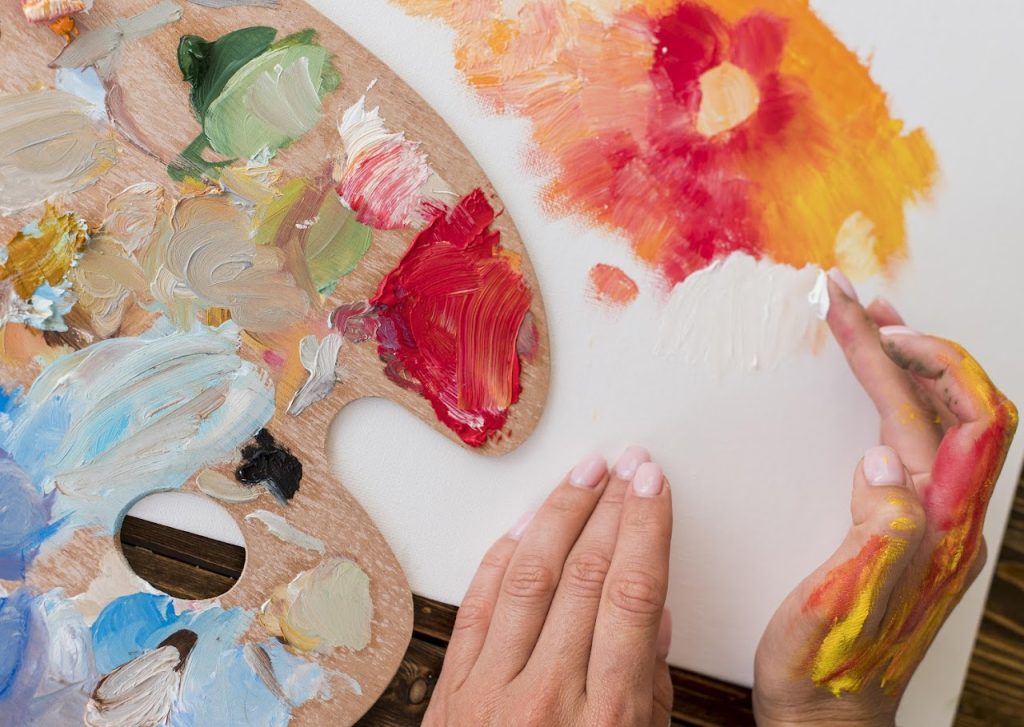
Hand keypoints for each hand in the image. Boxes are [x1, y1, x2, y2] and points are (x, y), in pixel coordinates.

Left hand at [423, 449, 674, 726]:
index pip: (631, 597)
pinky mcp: (452, 687)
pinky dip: (503, 555)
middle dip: (610, 508)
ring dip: (560, 514)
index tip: (652, 489)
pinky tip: (526, 522)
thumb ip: (650, 690)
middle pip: (583, 576)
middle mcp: (546, 698)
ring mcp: (491, 689)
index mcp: (605, 721)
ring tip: (584, 475)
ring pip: (528, 577)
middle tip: (628, 467)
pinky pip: (477, 604)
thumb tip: (653, 615)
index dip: (644, 530)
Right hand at [754, 271, 1017, 725]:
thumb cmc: (826, 663)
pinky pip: (924, 444)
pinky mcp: (911, 529)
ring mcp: (934, 524)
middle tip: (865, 308)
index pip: (939, 413)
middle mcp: (949, 520)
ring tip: (873, 330)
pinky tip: (874, 397)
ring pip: (952, 421)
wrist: (826, 714)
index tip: (852, 316)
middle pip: (968, 405)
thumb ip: (879, 530)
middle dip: (921, 343)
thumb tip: (884, 459)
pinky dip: (902, 401)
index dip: (900, 355)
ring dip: (918, 366)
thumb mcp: (844, 599)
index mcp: (935, 527)